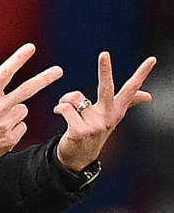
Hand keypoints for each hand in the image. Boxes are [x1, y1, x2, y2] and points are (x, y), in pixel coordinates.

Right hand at [0, 44, 63, 171]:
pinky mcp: (11, 138)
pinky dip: (14, 126)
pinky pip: (21, 126)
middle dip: (44, 78)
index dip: (19, 58)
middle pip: (27, 89)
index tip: (30, 48)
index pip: (5, 72)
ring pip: (23, 110)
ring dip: (15, 111)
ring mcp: (6, 124)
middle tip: (58, 70)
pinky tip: (0, 129)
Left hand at [54, 52, 155, 171]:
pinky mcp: (80, 132)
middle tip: (104, 54)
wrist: (78, 158)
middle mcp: (108, 117)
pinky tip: (60, 114)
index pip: (131, 89)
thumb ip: (129, 103)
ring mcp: (95, 126)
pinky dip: (59, 108)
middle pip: (107, 89)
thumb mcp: (112, 117)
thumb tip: (149, 96)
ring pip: (75, 97)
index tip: (152, 59)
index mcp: (116, 110)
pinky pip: (65, 108)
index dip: (142, 74)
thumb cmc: (93, 131)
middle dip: (105, 70)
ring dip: (65, 100)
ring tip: (66, 110)